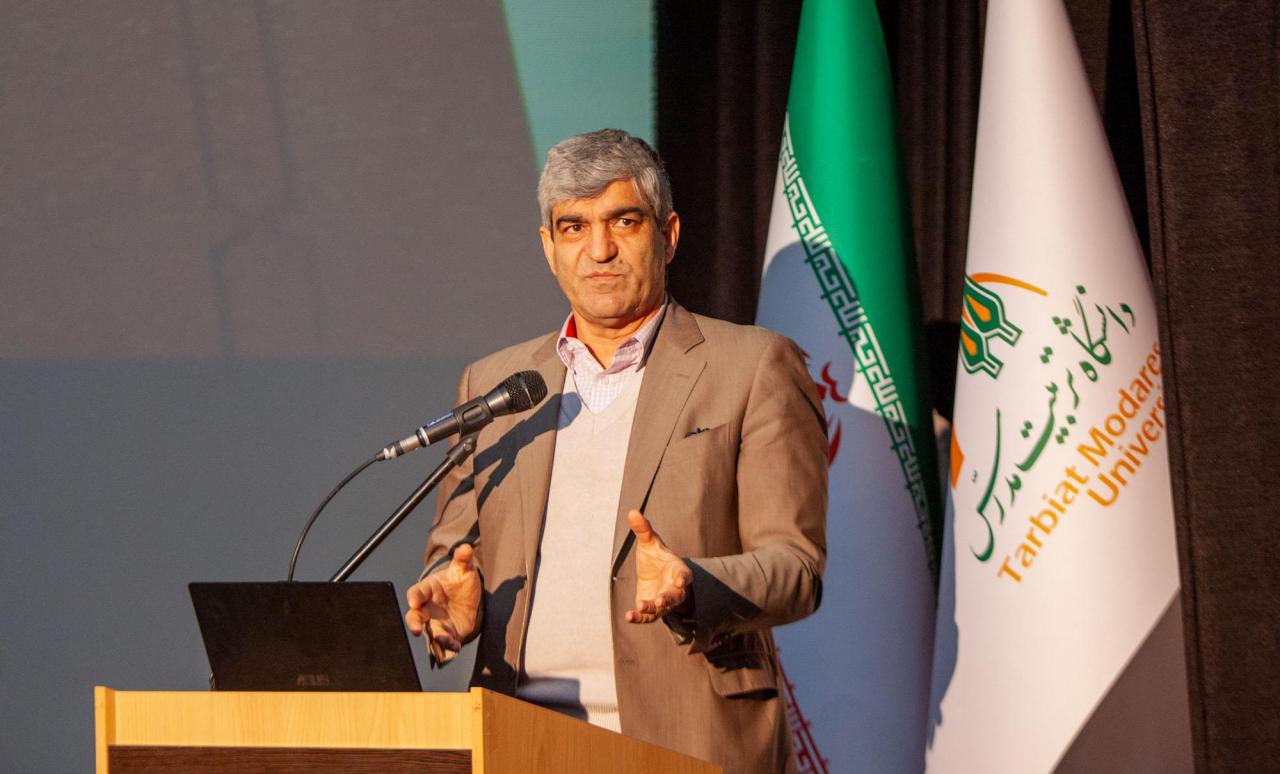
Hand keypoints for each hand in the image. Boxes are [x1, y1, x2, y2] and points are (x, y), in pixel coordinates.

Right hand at [405, 544, 480, 661]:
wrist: (469, 598)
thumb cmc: (459, 582)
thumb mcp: (463, 569)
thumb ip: (463, 559)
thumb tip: (466, 548)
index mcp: (428, 590)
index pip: (416, 592)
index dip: (414, 597)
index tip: (414, 601)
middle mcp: (428, 608)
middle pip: (415, 616)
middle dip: (414, 622)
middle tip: (416, 628)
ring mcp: (437, 623)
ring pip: (430, 632)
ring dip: (434, 637)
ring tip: (442, 638)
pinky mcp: (448, 634)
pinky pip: (445, 643)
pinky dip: (449, 647)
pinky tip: (455, 646)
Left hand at [625, 509, 691, 623]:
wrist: (655, 576)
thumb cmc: (656, 558)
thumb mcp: (650, 543)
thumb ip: (643, 530)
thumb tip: (632, 511)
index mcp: (677, 570)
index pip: (684, 574)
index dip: (683, 577)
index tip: (681, 580)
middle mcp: (673, 588)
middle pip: (675, 596)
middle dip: (669, 599)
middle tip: (661, 601)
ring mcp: (664, 601)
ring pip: (662, 609)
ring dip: (653, 608)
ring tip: (641, 607)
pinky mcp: (652, 611)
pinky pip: (648, 617)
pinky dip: (639, 618)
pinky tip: (628, 616)